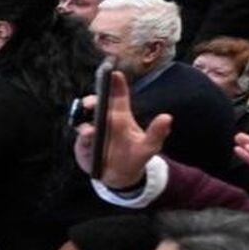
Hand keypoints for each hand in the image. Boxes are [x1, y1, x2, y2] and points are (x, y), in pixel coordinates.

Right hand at [73, 71, 170, 188]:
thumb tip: (167, 117)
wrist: (120, 176)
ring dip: (83, 120)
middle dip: (92, 100)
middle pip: (96, 106)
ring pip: (84, 121)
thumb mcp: (149, 146)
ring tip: (90, 127)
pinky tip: (88, 137)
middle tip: (91, 102)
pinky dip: (83, 138)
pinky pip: (81, 139)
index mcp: (120, 117)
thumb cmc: (135, 157)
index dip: (115, 84)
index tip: (114, 73)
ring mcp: (92, 133)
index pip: (117, 97)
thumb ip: (157, 133)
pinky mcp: (84, 146)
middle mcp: (104, 122)